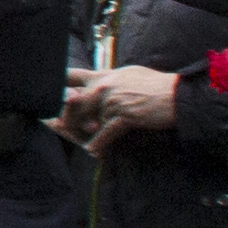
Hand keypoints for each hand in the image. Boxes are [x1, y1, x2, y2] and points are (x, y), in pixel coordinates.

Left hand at [57, 64, 183, 152]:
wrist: (178, 95)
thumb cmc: (157, 86)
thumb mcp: (129, 75)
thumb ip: (111, 80)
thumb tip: (100, 82)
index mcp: (104, 75)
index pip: (71, 75)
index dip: (57, 85)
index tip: (49, 95)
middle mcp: (104, 86)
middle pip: (72, 103)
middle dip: (67, 118)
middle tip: (62, 129)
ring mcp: (112, 101)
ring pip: (87, 121)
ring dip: (83, 135)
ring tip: (82, 143)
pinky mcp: (124, 115)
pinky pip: (104, 133)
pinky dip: (98, 144)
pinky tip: (94, 152)